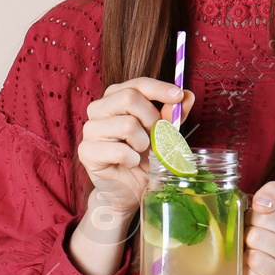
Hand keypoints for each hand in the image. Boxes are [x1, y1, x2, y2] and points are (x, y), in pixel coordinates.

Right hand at [77, 77, 194, 220]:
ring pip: (127, 124)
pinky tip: (130, 163)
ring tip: (140, 152)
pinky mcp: (86, 151)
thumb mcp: (162, 134)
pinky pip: (120, 151)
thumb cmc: (143, 157)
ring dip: (143, 142)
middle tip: (156, 136)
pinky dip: (133, 159)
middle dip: (151, 119)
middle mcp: (98, 109)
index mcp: (115, 98)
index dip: (159, 88)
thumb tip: (188, 96)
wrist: (128, 189)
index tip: (178, 95)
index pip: (137, 84)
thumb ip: (172, 115)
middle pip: (129, 98)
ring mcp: (90, 129)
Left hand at [245, 182, 274, 274]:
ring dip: (247, 256)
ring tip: (255, 255)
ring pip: (253, 260)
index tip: (258, 222)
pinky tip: (255, 273)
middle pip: (256, 237)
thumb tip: (261, 203)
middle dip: (249, 236)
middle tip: (254, 240)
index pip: (265, 216)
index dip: (254, 217)